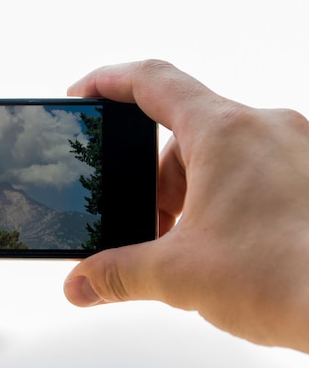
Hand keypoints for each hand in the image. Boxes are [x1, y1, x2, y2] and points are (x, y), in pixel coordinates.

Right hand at [63, 60, 308, 352]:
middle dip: (156, 181)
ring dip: (193, 193)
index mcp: (224, 132)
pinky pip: (254, 168)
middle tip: (150, 224)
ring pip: (220, 154)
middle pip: (184, 133)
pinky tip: (229, 244)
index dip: (108, 81)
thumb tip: (80, 286)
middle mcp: (265, 127)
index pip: (151, 81)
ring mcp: (296, 147)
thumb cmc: (287, 280)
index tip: (83, 94)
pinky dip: (228, 197)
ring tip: (193, 244)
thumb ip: (119, 275)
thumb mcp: (180, 275)